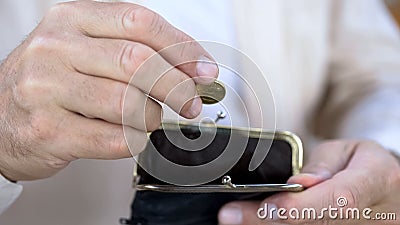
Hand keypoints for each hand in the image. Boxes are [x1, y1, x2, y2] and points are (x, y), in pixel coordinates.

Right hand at [0, 1, 217, 180]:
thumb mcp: (86, 49)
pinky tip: (131, 135)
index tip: (203, 69)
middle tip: (190, 101)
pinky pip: (112, 138)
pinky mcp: (48, 130)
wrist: (0, 118)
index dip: (181, 47)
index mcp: (71, 19)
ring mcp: (46, 90)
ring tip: (149, 117)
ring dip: (152, 115)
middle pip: (137, 61)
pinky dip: (134, 139)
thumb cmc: (51, 81)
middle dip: (177, 85)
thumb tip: (191, 68)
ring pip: (127, 102)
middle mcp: (55, 49)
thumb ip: (133, 50)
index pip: (139, 22)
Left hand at [218, 140, 399, 224]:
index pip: (335, 199)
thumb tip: (298, 184)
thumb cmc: (365, 163)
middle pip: (317, 224)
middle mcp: (375, 215)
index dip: (295, 208)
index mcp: (376, 181)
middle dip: (269, 222)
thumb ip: (322, 165)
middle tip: (231, 217)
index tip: (260, 207)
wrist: (391, 188)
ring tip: (238, 218)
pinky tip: (257, 222)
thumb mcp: (349, 149)